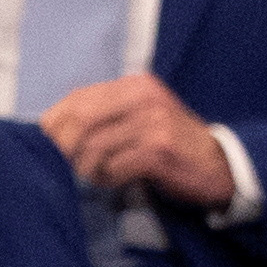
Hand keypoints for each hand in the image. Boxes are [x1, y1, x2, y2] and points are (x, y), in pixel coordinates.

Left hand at [38, 72, 236, 206]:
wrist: (220, 164)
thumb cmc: (171, 143)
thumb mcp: (140, 116)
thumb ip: (105, 115)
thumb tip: (52, 129)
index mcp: (134, 85)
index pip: (77, 98)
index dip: (54, 124)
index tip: (46, 145)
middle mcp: (143, 97)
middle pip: (80, 120)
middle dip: (63, 147)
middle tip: (64, 166)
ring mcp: (152, 122)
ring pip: (93, 146)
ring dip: (86, 168)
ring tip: (94, 176)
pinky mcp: (159, 149)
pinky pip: (114, 167)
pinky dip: (106, 178)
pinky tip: (113, 181)